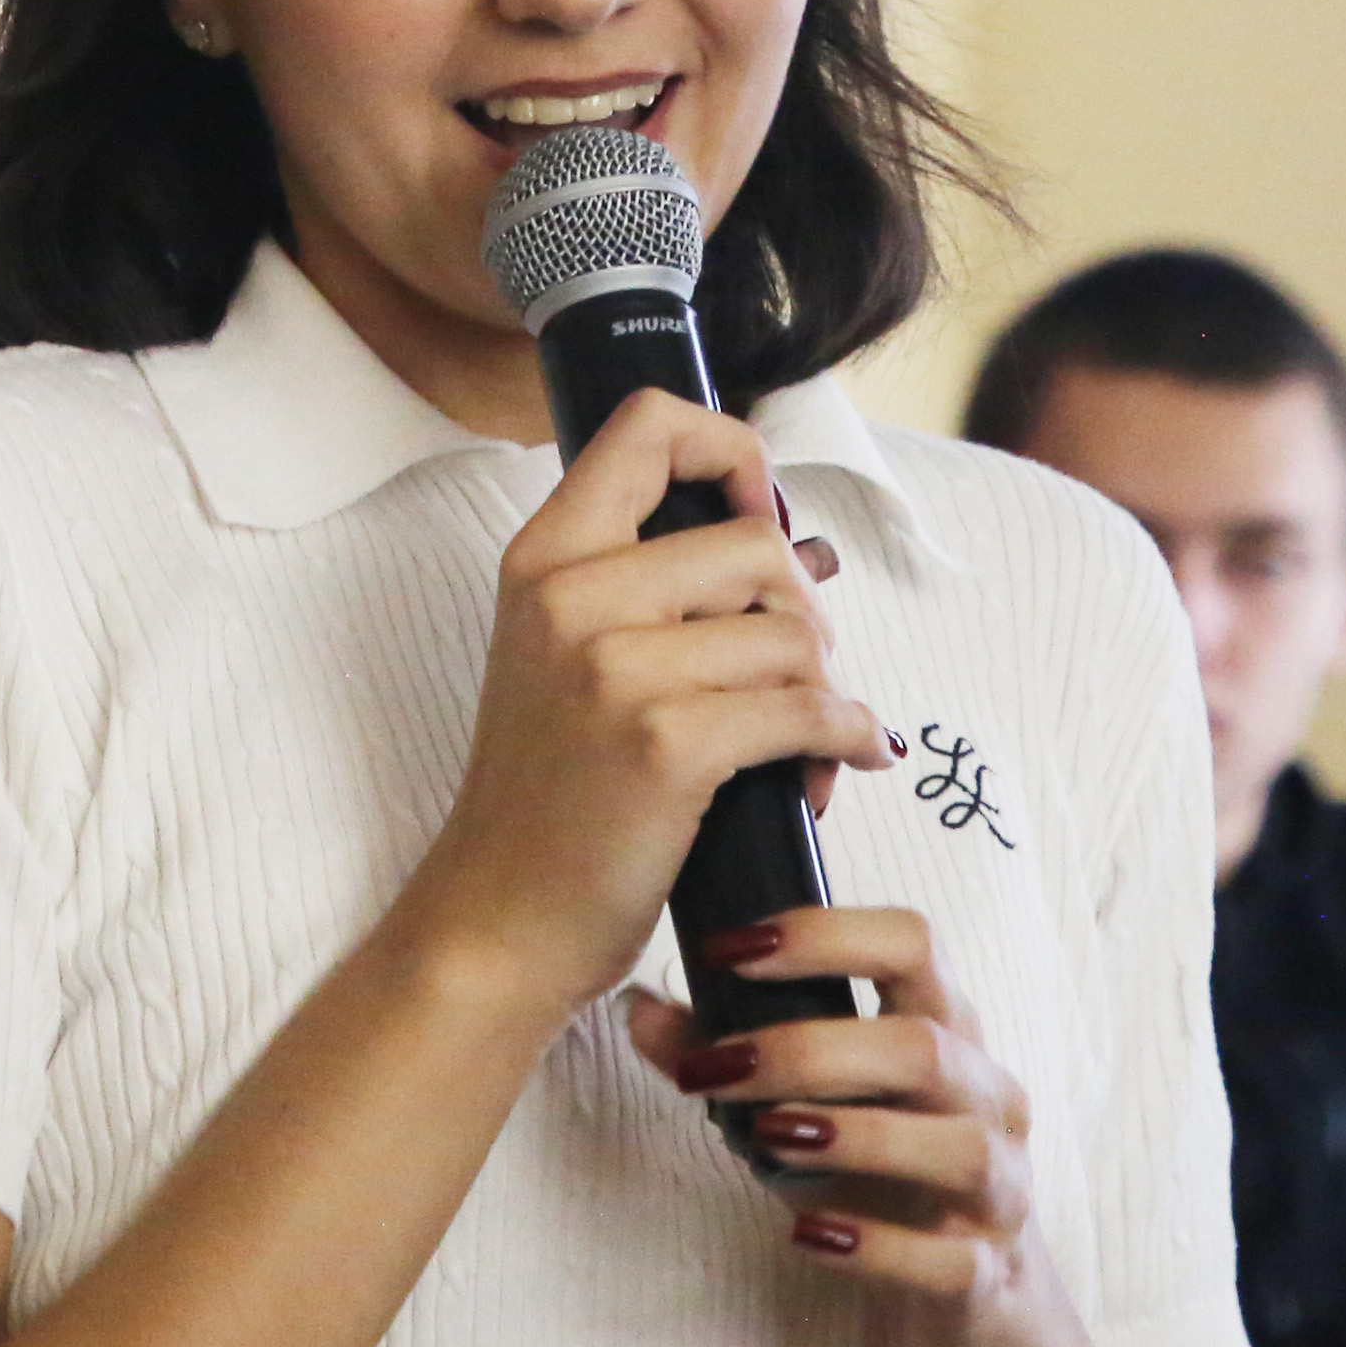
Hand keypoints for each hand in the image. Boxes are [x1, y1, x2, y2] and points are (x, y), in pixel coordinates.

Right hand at [407, 393, 891, 1011]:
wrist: (499, 921)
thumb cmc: (549, 796)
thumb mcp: (561, 657)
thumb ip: (646, 587)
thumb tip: (800, 550)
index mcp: (543, 558)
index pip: (649, 425)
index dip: (732, 452)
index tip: (758, 514)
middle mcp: (571, 596)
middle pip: (754, 543)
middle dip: (803, 612)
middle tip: (797, 673)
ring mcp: (615, 669)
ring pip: (792, 633)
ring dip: (827, 688)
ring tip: (807, 742)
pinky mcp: (667, 743)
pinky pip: (807, 709)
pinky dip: (846, 736)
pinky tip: (841, 761)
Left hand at [630, 902, 1092, 1346]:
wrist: (981, 1314)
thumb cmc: (888, 1189)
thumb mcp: (809, 1114)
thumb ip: (733, 1060)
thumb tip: (638, 1007)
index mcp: (946, 1036)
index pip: (911, 944)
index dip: (822, 933)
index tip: (727, 949)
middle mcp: (987, 1100)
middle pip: (925, 1046)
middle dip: (811, 1050)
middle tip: (716, 1069)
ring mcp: (998, 1191)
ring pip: (958, 1147)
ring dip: (856, 1136)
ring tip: (769, 1137)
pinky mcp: (986, 1277)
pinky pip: (947, 1261)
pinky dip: (876, 1248)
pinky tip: (807, 1237)